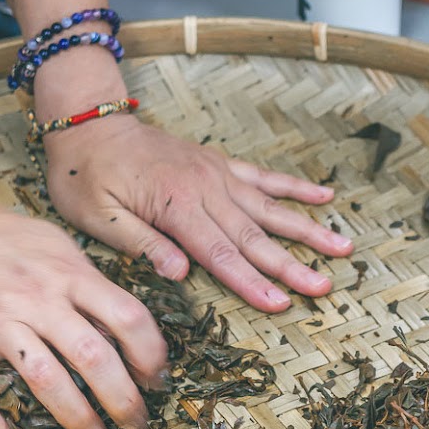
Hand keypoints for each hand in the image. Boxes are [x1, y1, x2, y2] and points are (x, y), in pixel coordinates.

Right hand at [0, 191, 167, 428]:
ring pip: (45, 379)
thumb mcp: (59, 246)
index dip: (151, 353)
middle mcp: (38, 300)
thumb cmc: (4, 238)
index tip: (156, 377)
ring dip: (76, 417)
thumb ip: (90, 283)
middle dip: (123, 398)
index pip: (128, 317)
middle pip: (93, 356)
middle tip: (137, 423)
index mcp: (69, 275)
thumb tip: (124, 326)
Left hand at [41, 115, 354, 311]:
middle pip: (254, 236)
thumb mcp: (97, 218)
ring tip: (343, 247)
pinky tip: (326, 196)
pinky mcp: (220, 164)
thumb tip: (181, 273)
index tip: (282, 304)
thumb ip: (142, 244)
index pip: (220, 254)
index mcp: (175, 206)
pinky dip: (296, 187)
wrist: (89, 123)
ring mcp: (217, 174)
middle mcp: (205, 188)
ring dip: (307, 230)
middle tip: (324, 287)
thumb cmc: (86, 177)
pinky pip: (265, 177)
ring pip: (271, 208)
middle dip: (292, 265)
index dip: (252, 283)